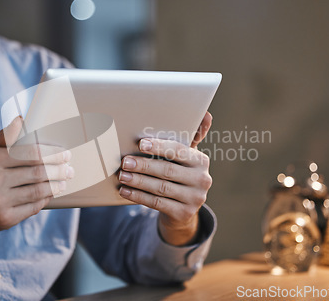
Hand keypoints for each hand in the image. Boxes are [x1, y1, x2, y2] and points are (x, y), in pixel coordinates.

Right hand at [0, 116, 73, 234]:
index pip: (30, 153)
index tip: (65, 152)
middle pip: (38, 172)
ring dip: (56, 185)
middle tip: (69, 167)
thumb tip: (22, 119)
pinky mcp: (4, 219)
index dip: (52, 153)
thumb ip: (4, 137)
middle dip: (59, 169)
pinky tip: (51, 193)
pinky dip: (45, 199)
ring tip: (65, 180)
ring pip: (38, 191)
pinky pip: (33, 207)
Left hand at [118, 112, 212, 245]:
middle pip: (167, 170)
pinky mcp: (184, 214)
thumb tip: (206, 113)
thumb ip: (191, 136)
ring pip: (160, 188)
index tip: (141, 144)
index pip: (179, 151)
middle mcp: (202, 180)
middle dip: (144, 165)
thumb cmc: (179, 174)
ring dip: (138, 181)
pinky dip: (138, 196)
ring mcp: (195, 199)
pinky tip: (125, 191)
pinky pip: (157, 203)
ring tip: (122, 175)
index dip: (160, 147)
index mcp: (201, 161)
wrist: (183, 209)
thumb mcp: (185, 156)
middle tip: (125, 161)